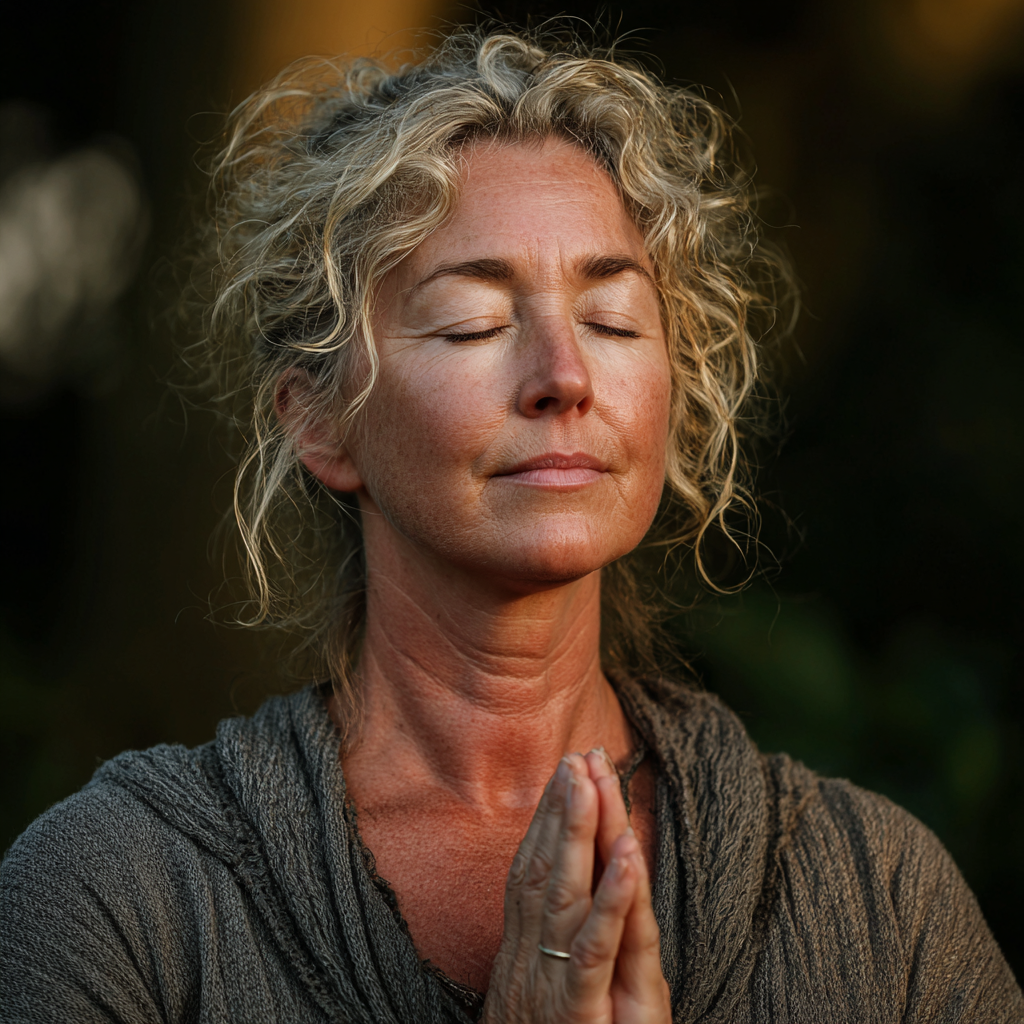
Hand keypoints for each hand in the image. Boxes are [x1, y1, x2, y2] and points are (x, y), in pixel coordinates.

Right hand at [482, 753, 670, 1023]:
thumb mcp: (541, 1004)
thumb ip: (551, 954)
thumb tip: (563, 906)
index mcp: (521, 958)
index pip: (531, 873)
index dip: (546, 820)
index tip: (564, 772)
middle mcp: (527, 963)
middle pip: (544, 871)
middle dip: (562, 810)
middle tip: (578, 755)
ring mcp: (551, 986)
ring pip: (565, 896)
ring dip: (580, 833)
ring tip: (594, 780)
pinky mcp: (578, 1016)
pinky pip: (595, 951)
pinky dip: (612, 900)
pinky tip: (628, 856)